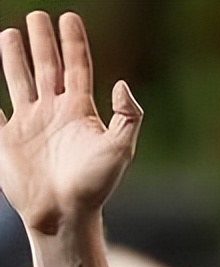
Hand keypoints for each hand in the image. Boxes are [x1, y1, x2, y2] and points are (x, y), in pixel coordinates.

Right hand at [0, 11, 140, 235]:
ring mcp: (30, 123)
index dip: (74, 42)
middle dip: (42, 42)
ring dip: (14, 57)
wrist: (64, 213)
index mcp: (80, 111)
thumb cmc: (96, 185)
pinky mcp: (8, 138)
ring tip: (9, 33)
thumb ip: (127, 116)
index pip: (77, 67)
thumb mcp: (120, 149)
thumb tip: (122, 84)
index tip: (69, 17)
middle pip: (47, 67)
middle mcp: (54, 112)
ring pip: (20, 80)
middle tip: (36, 16)